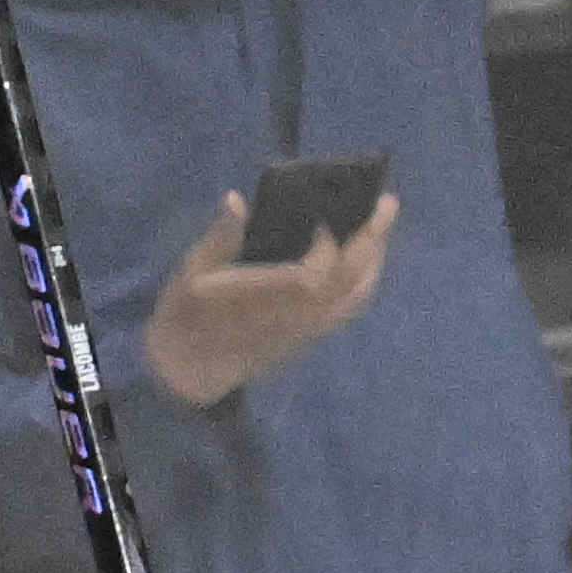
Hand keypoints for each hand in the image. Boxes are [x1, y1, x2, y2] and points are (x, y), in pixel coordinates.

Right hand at [143, 180, 394, 403]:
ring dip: (374, 261)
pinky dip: (364, 283)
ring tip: (381, 228)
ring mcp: (306, 329)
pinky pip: (348, 310)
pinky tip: (366, 262)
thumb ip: (220, 237)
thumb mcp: (191, 273)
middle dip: (371, 240)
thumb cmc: (185, 318)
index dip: (327, 245)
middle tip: (386, 203)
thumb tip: (237, 200)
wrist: (188, 372)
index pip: (313, 275)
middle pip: (346, 281)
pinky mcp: (309, 336)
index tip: (323, 217)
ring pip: (354, 297)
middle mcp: (293, 316)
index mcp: (261, 299)